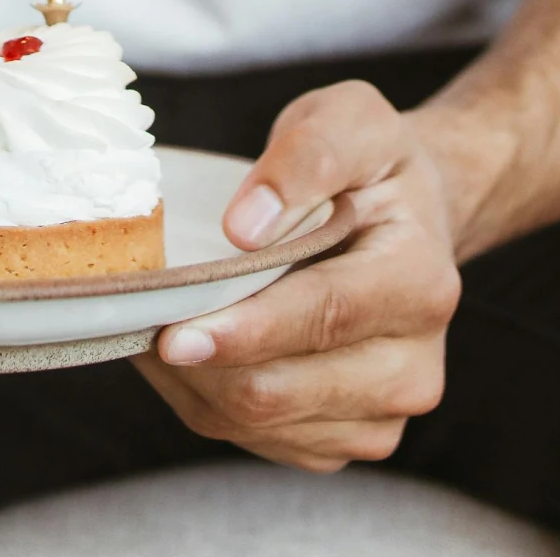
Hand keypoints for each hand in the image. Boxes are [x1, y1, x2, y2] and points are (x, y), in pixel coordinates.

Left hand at [137, 81, 460, 472]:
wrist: (410, 214)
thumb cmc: (372, 165)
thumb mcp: (350, 120)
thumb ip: (304, 159)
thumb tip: (245, 228)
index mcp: (421, 282)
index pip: (324, 315)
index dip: (246, 328)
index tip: (176, 332)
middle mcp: (413, 364)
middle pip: (281, 389)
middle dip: (199, 360)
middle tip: (137, 315)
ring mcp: (384, 412)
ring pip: (258, 423)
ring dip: (192, 381)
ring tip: (154, 320)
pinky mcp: (348, 436)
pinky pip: (257, 439)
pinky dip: (207, 398)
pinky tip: (189, 348)